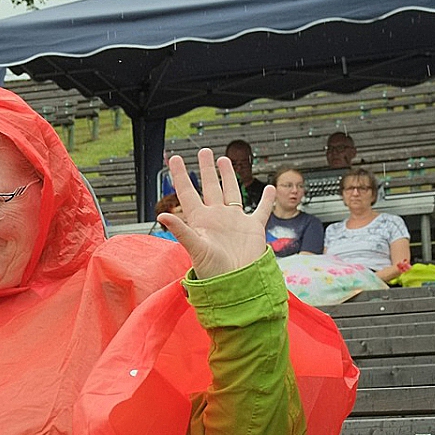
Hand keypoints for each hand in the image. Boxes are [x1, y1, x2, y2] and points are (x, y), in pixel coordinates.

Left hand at [158, 149, 272, 279]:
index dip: (181, 175)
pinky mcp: (253, 228)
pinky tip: (271, 188)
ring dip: (228, 176)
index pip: (187, 191)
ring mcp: (235, 221)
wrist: (237, 283)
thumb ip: (181, 231)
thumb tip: (163, 216)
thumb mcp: (196, 248)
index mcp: (200, 219)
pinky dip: (267, 200)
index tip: (175, 158)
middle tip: (204, 151)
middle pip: (210, 186)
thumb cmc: (213, 271)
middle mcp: (216, 216)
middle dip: (207, 169)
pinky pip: (261, 210)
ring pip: (231, 192)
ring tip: (224, 160)